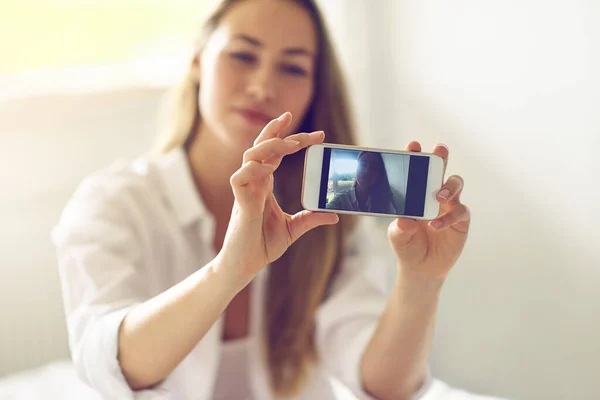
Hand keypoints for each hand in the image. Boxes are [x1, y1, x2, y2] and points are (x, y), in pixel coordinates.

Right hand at [217, 112, 338, 285]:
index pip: (276, 152)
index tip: (318, 136)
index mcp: (265, 184)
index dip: (294, 139)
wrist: (246, 265)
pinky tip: (270, 168)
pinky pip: (240, 177)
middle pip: (263, 145)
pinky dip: (254, 168)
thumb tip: (334, 216)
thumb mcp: (293, 229)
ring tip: (295, 145)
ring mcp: (245, 190)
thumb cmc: (262, 245)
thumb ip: (311, 219)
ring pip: (251, 154)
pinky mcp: (240, 203)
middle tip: (312, 132)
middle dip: (282, 131)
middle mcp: (254, 182)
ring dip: (272, 144)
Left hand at [388, 142, 469, 279]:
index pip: (417, 170)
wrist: (421, 267)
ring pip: (456, 185)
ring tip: (439, 196)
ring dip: (449, 187)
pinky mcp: (460, 220)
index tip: (413, 146)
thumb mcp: (397, 235)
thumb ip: (400, 227)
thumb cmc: (407, 244)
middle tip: (439, 151)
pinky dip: (448, 217)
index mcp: (416, 192)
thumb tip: (405, 220)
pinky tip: (435, 225)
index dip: (416, 156)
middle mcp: (434, 193)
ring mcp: (449, 205)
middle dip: (441, 158)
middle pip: (441, 169)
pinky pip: (460, 212)